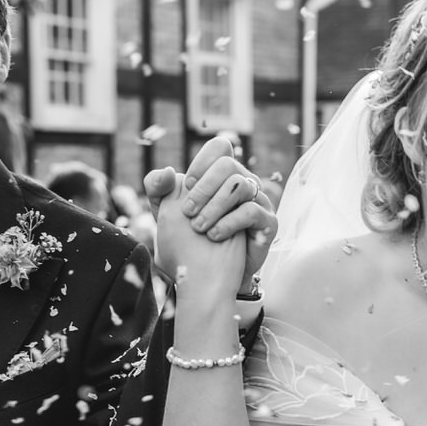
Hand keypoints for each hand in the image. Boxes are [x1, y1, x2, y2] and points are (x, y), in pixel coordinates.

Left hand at [145, 137, 276, 291]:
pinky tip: (213, 236)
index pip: (219, 147)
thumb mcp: (166, 215)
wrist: (209, 278)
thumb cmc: (189, 242)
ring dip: (214, 206)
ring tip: (198, 228)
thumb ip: (158, 190)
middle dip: (204, 187)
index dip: (201, 163)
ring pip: (240, 185)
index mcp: (223, 176)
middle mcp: (244, 183)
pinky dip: (228, 223)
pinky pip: (251, 211)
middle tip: (187, 212)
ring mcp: (259, 201)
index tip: (186, 187)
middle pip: (228, 164)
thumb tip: (170, 172)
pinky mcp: (268, 223)